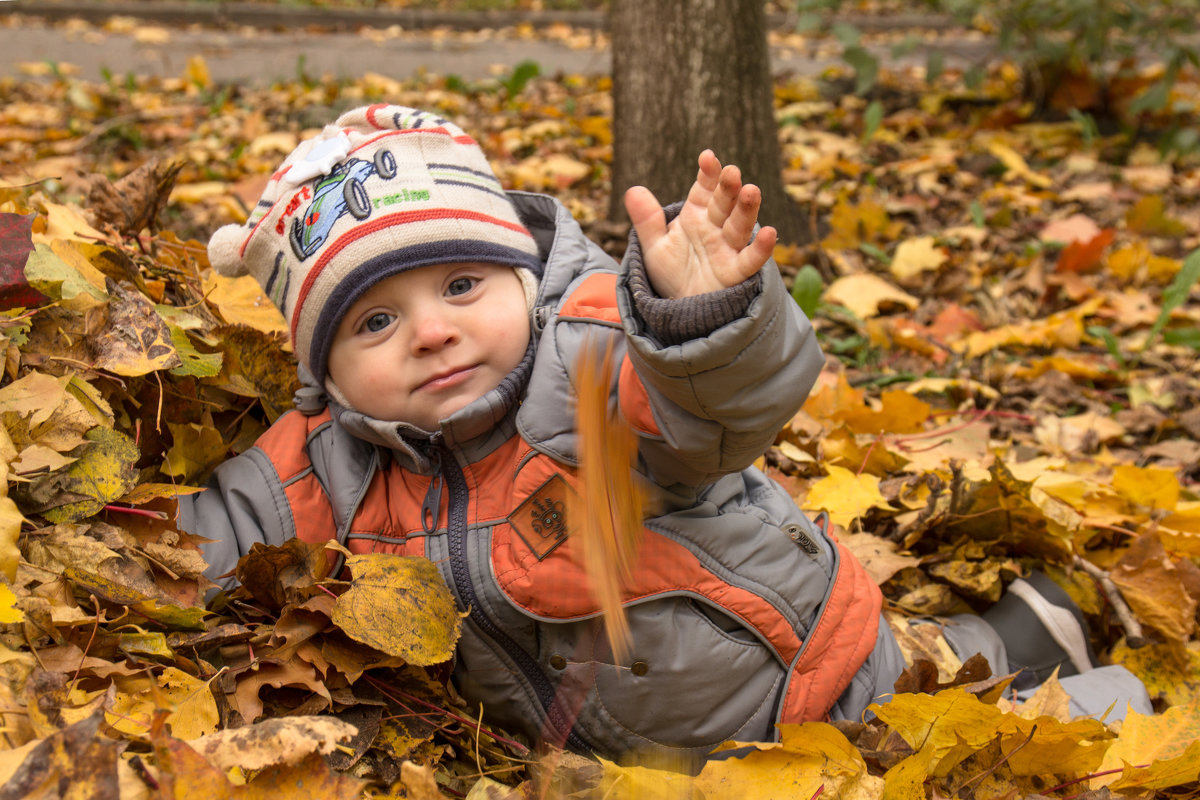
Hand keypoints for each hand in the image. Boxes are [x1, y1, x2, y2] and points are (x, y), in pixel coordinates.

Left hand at [623, 150, 776, 298]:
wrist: (680, 308)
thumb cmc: (672, 273)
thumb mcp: (654, 246)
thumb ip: (646, 220)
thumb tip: (632, 190)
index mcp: (697, 214)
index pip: (704, 189)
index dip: (708, 174)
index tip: (707, 158)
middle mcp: (715, 227)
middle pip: (724, 203)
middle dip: (728, 187)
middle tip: (731, 172)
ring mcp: (728, 248)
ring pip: (740, 226)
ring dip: (747, 209)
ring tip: (751, 191)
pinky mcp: (736, 272)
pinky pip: (750, 260)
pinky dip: (760, 249)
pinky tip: (769, 233)